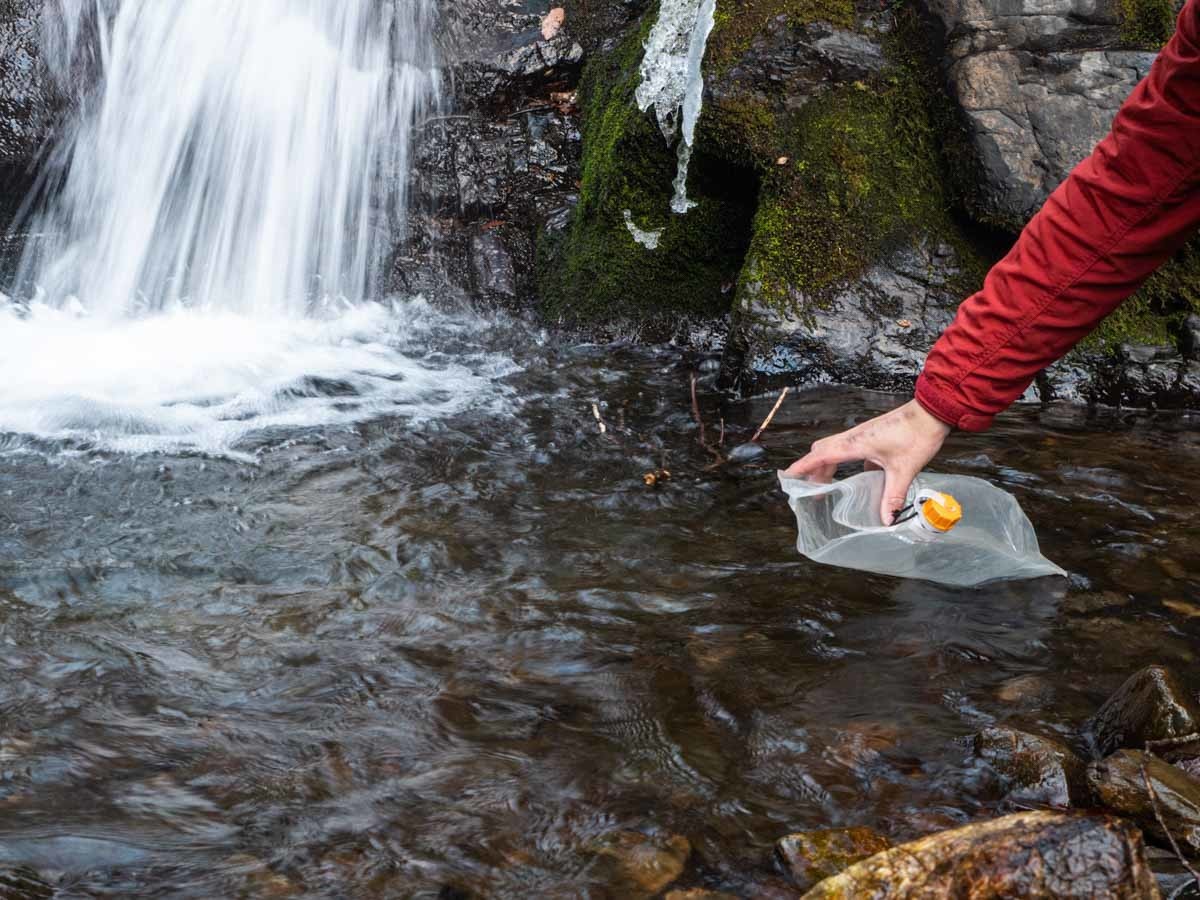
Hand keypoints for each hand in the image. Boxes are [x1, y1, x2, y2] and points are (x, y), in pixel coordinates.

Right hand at [784, 400, 951, 524]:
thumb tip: (886, 520)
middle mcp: (853, 438)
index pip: (818, 456)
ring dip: (827, 466)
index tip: (786, 477)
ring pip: (834, 449)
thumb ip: (893, 496)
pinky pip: (851, 449)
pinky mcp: (872, 435)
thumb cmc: (916, 435)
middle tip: (809, 489)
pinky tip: (860, 477)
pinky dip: (846, 462)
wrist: (931, 412)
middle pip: (821, 452)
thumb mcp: (904, 470)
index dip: (801, 467)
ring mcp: (862, 435)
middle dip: (811, 470)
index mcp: (854, 445)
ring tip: (827, 486)